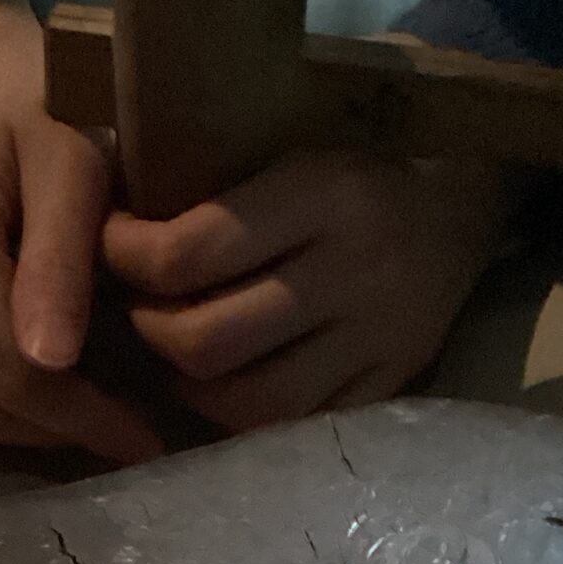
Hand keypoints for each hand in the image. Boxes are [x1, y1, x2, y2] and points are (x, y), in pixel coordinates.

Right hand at [0, 0, 160, 460]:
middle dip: (57, 433)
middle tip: (129, 433)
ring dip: (20, 431)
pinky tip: (36, 394)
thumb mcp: (71, 151)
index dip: (85, 419)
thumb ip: (62, 255)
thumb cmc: (29, 86)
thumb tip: (55, 365)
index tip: (150, 440)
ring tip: (88, 419)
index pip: (13, 371)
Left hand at [104, 150, 512, 433]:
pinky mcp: (392, 384)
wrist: (466, 187)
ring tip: (168, 350)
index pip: (188, 253)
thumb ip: (209, 178)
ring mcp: (379, 339)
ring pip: (246, 403)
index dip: (124, 258)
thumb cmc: (353, 148)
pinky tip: (220, 383)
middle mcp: (356, 272)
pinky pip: (295, 428)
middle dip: (147, 330)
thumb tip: (96, 216)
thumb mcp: (288, 135)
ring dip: (185, 386)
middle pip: (207, 342)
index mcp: (324, 194)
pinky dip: (241, 417)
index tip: (108, 243)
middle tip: (132, 305)